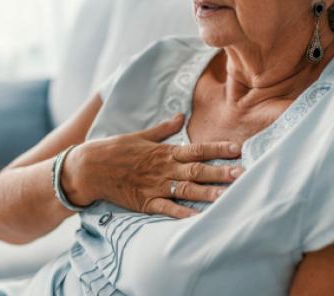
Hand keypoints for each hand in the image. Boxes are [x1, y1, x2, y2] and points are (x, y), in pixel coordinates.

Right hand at [61, 114, 243, 217]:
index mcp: (165, 152)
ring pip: (187, 190)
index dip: (218, 149)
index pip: (197, 149)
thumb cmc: (116, 149)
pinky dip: (182, 214)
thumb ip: (163, 129)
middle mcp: (164, 169)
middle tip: (243, 174)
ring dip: (208, 193)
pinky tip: (198, 218)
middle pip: (198, 171)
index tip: (238, 149)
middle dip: (221, 172)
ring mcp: (155, 186)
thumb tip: (180, 116)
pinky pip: (167, 209)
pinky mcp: (145, 202)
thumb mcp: (141, 135)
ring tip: (228, 196)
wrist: (90, 167)